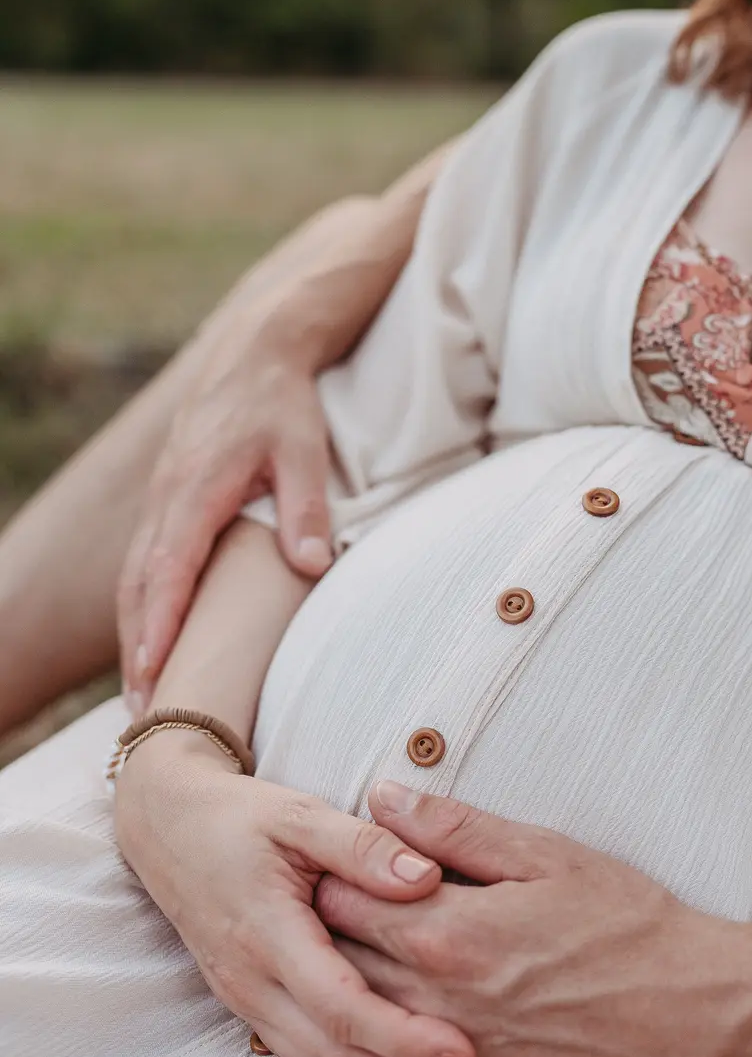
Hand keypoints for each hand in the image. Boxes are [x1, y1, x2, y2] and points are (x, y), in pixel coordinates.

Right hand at [114, 735, 489, 1056]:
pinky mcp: (253, 1008)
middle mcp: (252, 982)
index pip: (339, 1005)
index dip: (402, 1035)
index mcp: (266, 933)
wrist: (168, 830)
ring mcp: (248, 1002)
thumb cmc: (239, 818)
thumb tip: (427, 878)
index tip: (463, 1050)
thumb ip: (363, 845)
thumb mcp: (300, 812)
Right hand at [117, 177, 441, 708]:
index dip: (161, 624)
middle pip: (141, 585)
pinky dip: (143, 603)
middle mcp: (168, 496)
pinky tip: (152, 636)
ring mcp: (162, 496)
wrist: (257, 345)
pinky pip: (145, 559)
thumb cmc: (283, 400)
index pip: (171, 568)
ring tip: (142, 691)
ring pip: (136, 576)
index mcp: (197, 487)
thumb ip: (307, 506)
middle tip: (143, 710)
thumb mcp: (305, 448)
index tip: (154, 673)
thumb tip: (311, 566)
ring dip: (136, 632)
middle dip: (138, 648)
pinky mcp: (168, 496)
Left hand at [315, 782, 751, 1056]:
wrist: (704, 1025)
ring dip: (352, 986)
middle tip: (334, 899)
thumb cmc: (633, 928)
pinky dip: (392, 1039)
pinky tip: (406, 1012)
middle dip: (328, 931)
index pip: (341, 902)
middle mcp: (438, 1006)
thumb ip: (456, 828)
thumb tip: (384, 796)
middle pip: (340, 965)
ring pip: (366, 1023)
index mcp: (448, 935)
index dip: (331, 873)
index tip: (337, 856)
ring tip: (363, 951)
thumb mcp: (548, 857)